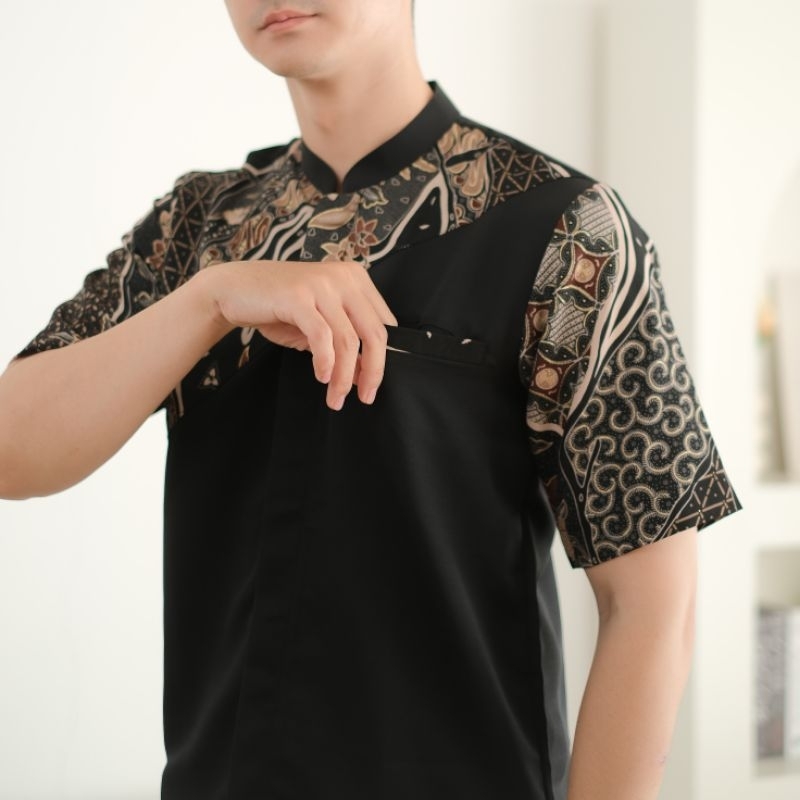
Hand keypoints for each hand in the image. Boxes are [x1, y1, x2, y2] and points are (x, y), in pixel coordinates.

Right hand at [203, 259, 396, 409]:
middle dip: (373, 371)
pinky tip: (321, 377)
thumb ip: (344, 345)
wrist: (234, 289)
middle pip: (374, 333)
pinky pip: (321, 336)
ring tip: (336, 397)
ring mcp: (321, 284)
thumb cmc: (279, 307)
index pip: (385, 324)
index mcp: (355, 280)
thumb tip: (365, 375)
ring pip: (348, 340)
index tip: (372, 384)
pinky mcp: (298, 296)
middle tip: (365, 398)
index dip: (384, 358)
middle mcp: (343, 278)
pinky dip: (325, 362)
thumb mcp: (320, 325)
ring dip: (344, 376)